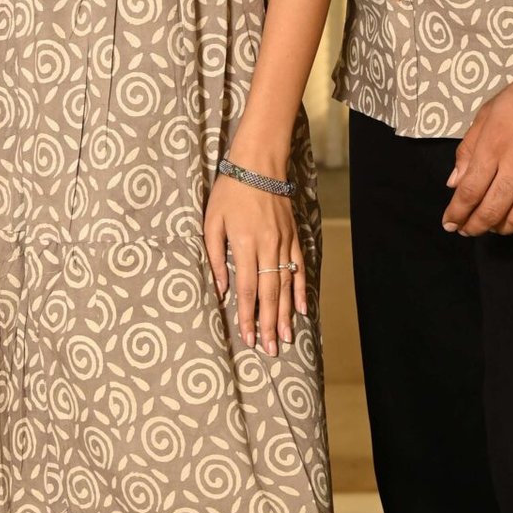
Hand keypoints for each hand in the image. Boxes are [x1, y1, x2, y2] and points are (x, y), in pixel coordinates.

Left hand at [204, 172, 307, 356]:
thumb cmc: (230, 193)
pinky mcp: (293, 237)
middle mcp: (267, 247)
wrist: (259, 165)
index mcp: (244, 244)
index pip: (248, 289)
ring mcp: (283, 243)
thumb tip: (219, 289)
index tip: (247, 338)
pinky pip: (298, 268)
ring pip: (285, 285)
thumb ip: (214, 258)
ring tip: (285, 337)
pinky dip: (300, 289)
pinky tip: (301, 308)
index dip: (247, 316)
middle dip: (269, 323)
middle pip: (269, 293)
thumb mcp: (212, 223)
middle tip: (270, 348)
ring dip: (285, 313)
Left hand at [442, 71, 512, 236]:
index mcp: (493, 146)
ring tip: (495, 227)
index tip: (450, 223)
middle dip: (475, 226)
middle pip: (491, 210)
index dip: (457, 213)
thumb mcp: (487, 114)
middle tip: (468, 230)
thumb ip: (468, 149)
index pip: (469, 191)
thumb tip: (455, 183)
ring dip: (503, 229)